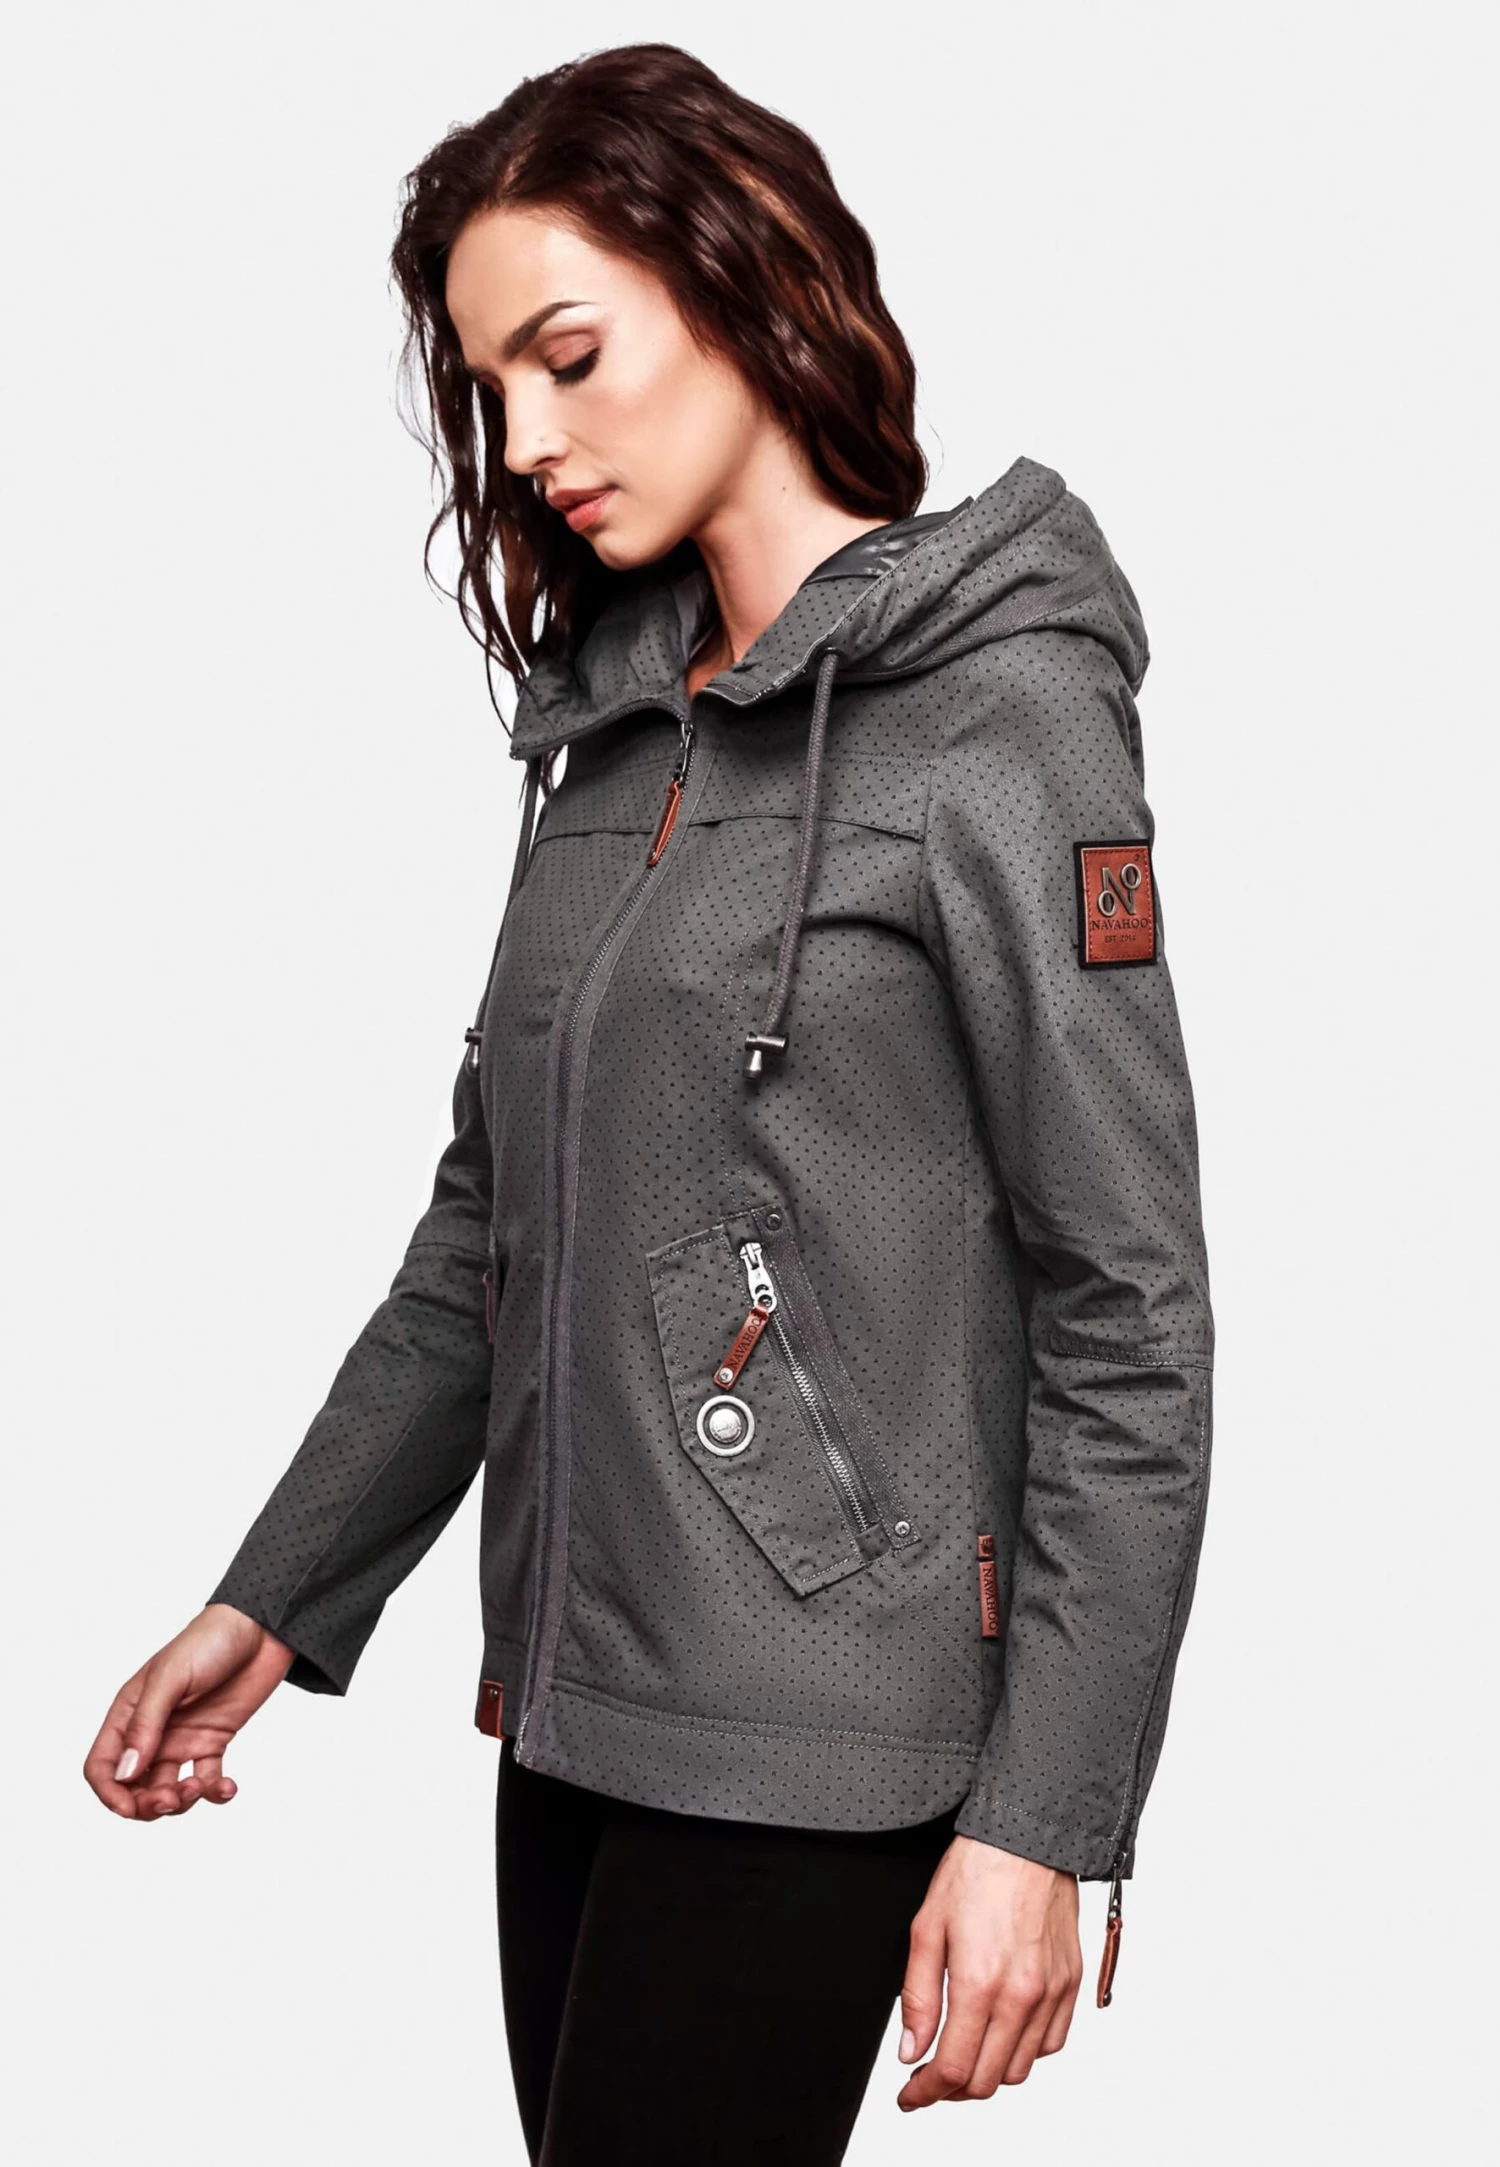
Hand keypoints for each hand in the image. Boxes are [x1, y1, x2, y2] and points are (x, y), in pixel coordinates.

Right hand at [82, 1604, 296, 1819]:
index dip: (110, 1794)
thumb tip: (126, 1774)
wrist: (260, 1628)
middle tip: (174, 1798)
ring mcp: (183, 1738)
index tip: (130, 1808)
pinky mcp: (213, 1741)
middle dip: (149, 1804)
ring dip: (181, 1801)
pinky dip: (215, 1793)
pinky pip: (206, 1781)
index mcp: (129, 1713)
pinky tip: (228, 1786)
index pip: (103, 1766)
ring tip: (201, 1787)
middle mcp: (152, 1731)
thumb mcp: (171, 1678)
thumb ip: (146, 1725)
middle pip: (134, 1788)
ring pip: (168, 1790)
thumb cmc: (209, 1640)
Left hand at [896, 1834, 1081, 2105]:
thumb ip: (918, 1996)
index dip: (924, 2093)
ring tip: (965, 2053)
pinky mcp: (1070, 1984)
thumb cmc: (976, 1872)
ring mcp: (1051, 1993)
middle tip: (929, 2076)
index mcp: (980, 1983)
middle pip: (987, 2081)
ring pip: (1020, 2071)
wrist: (1026, 1838)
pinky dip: (1024, 2052)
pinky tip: (1003, 2032)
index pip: (952, 2069)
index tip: (910, 2095)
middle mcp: (1021, 1996)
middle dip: (951, 2089)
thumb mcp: (927, 1928)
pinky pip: (1050, 2045)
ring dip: (988, 2073)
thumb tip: (912, 2049)